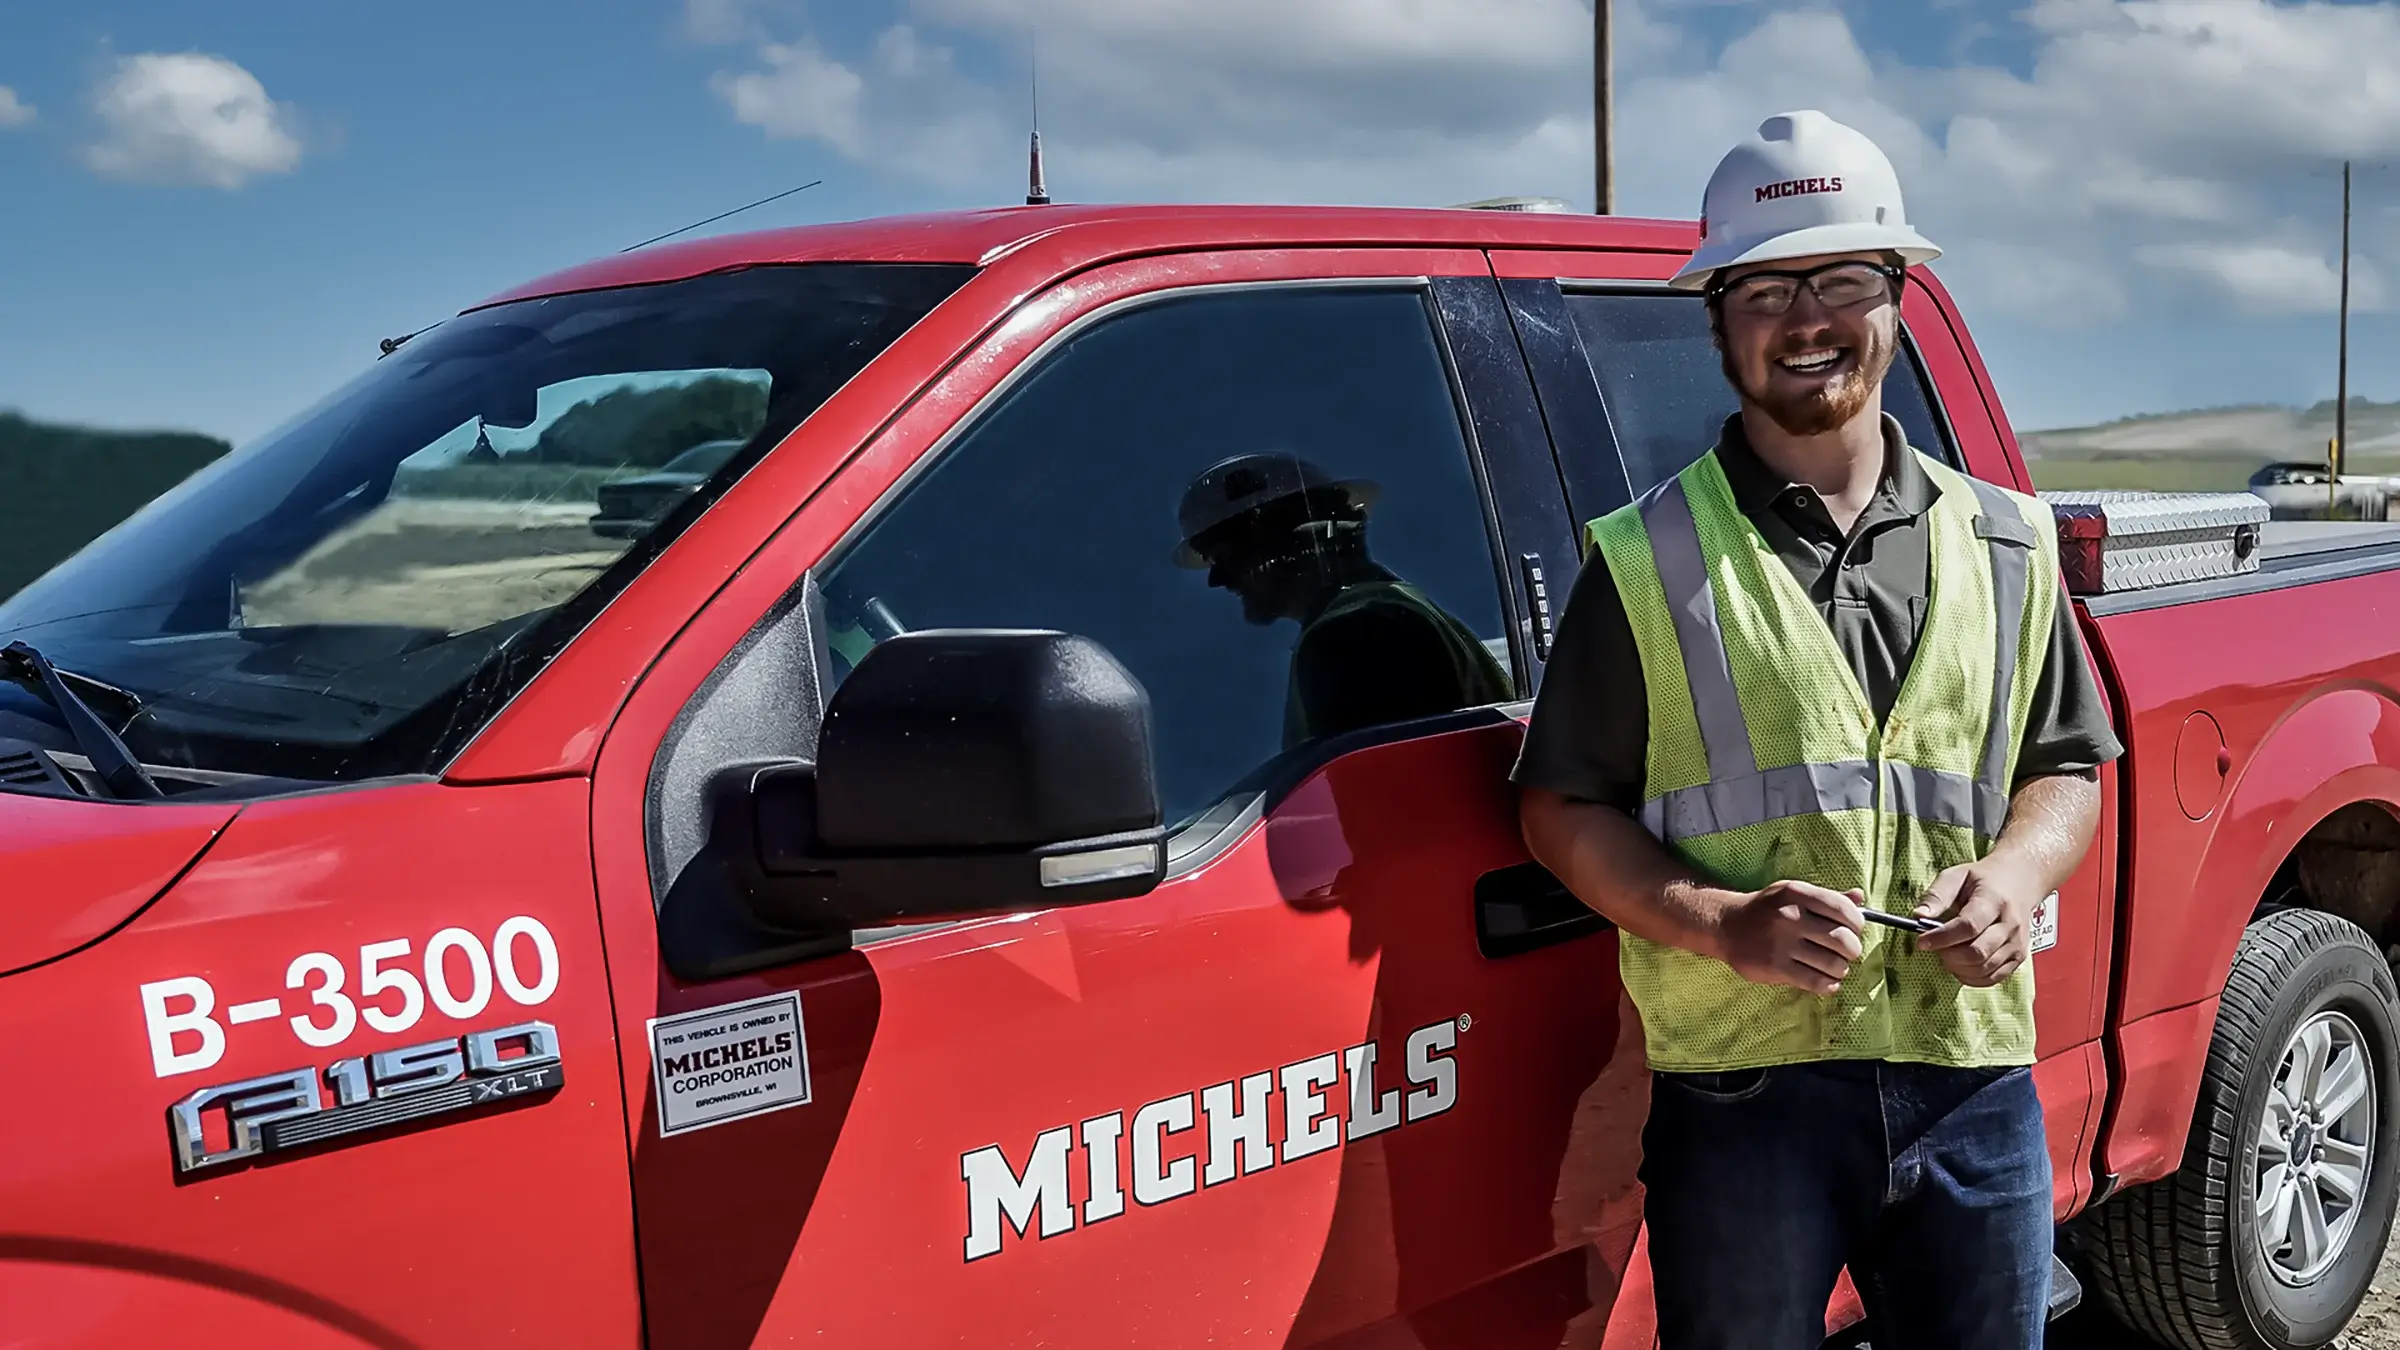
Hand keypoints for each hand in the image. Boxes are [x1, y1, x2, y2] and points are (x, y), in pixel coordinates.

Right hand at [1718, 881, 1866, 995]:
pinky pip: (1816, 981)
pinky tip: (1826, 981)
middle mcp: (1790, 917)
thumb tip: (1859, 898)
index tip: (1854, 930)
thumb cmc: (1767, 910)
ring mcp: (1782, 943)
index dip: (1857, 924)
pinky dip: (1829, 985)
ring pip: (1833, 964)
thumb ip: (1826, 897)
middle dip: (1852, 950)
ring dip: (1841, 969)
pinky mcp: (1776, 967)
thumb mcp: (1792, 894)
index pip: (1843, 910)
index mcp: (1797, 894)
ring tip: (1834, 966)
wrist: (1726, 926)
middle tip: (1846, 952)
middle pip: (1843, 940)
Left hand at [1915, 859, 2039, 986]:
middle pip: (1977, 952)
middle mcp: (2010, 924)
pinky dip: (1971, 977)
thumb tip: (1917, 916)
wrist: (2019, 881)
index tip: (1922, 942)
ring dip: (1957, 967)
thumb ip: (1936, 896)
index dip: (1942, 938)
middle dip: (1948, 955)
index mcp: (1994, 900)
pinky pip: (1993, 978)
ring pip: (1984, 969)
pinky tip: (1959, 965)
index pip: (1968, 926)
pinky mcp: (2019, 957)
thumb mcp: (1956, 876)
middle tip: (1934, 946)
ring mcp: (2017, 943)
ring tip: (1946, 953)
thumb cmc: (1983, 879)